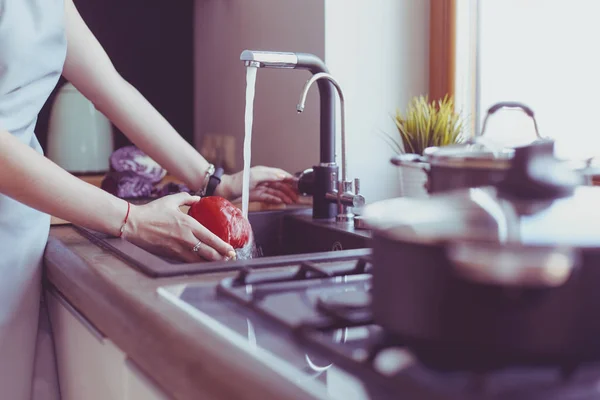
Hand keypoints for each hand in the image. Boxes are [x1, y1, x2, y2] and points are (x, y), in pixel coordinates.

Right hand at [122, 192, 236, 261]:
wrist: (133, 224)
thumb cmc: (151, 211)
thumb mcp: (171, 200)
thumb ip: (187, 198)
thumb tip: (197, 198)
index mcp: (188, 224)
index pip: (211, 238)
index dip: (223, 246)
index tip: (231, 250)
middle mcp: (186, 238)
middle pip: (209, 252)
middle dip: (221, 257)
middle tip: (229, 259)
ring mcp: (178, 248)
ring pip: (199, 260)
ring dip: (210, 262)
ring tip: (219, 262)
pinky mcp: (170, 254)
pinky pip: (187, 261)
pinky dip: (197, 263)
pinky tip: (202, 263)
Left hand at [215, 166, 298, 203]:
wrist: (226, 191)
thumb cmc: (238, 182)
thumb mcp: (255, 176)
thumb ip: (269, 175)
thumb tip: (281, 175)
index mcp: (264, 172)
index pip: (280, 174)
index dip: (290, 178)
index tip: (298, 183)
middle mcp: (264, 179)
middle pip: (280, 184)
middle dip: (289, 189)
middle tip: (297, 195)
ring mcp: (261, 187)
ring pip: (276, 191)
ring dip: (284, 195)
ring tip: (291, 200)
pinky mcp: (258, 195)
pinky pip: (270, 197)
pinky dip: (276, 199)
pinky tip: (281, 202)